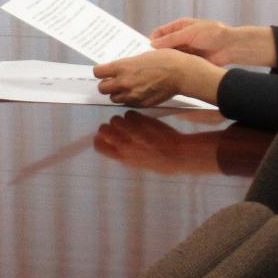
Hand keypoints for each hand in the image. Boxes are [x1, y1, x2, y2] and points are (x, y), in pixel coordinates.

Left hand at [92, 48, 224, 107]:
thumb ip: (127, 64)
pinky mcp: (141, 104)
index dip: (100, 72)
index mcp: (122, 67)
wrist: (181, 73)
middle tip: (114, 80)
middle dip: (106, 84)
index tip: (103, 71)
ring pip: (114, 99)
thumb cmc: (165, 60)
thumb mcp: (142, 55)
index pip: (97, 72)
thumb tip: (119, 68)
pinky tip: (138, 92)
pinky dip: (130, 100)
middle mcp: (124, 82)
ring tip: (127, 87)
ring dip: (118, 93)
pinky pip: (129, 104)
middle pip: (102, 88)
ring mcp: (132, 95)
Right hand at [94, 113, 225, 174]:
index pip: (98, 145)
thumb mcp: (136, 164)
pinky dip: (133, 115)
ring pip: (115, 119)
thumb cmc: (159, 162)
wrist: (178, 155)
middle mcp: (125, 144)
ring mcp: (133, 132)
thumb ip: (122, 154)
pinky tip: (140, 121)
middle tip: (116, 127)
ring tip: (131, 124)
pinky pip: (129, 113)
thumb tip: (111, 145)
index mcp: (122, 157)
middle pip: (103, 129)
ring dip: (121, 120)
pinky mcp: (142, 121)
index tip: (103, 137)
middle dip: (108, 127)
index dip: (99, 139)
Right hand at [149, 17, 274, 66]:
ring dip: (165, 59)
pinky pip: (178, 62)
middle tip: (147, 59)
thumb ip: (171, 39)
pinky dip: (173, 66)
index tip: (144, 47)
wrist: (230, 46)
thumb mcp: (189, 33)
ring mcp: (186, 49)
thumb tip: (154, 43)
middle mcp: (181, 38)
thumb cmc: (214, 34)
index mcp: (180, 26)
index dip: (152, 39)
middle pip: (164, 45)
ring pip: (170, 55)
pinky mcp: (191, 59)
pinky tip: (168, 70)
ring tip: (156, 65)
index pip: (160, 32)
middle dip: (156, 51)